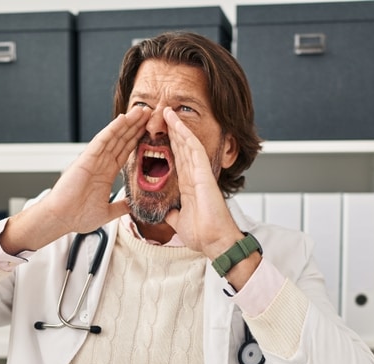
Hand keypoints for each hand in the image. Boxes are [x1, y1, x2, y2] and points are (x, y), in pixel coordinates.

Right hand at [0, 106, 150, 253]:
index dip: (136, 140)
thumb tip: (133, 205)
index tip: (149, 130)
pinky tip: (123, 119)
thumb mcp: (107, 212)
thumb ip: (121, 206)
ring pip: (114, 136)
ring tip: (142, 111)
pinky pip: (102, 141)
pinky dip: (112, 129)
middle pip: (121, 140)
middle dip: (135, 126)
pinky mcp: (86, 159)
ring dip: (128, 123)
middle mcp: (101, 163)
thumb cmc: (77, 216)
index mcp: (106, 173)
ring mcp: (94, 159)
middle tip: (150, 113)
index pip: (125, 152)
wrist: (61, 219)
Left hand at [161, 107, 244, 258]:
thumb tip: (165, 212)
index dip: (169, 145)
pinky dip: (185, 135)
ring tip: (166, 112)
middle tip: (161, 115)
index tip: (159, 134)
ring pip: (187, 144)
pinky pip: (194, 150)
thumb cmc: (203, 234)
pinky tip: (177, 124)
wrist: (214, 242)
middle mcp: (195, 176)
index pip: (177, 160)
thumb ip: (172, 213)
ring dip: (177, 127)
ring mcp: (200, 173)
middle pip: (181, 148)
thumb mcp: (179, 222)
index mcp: (189, 186)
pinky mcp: (204, 174)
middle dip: (171, 131)